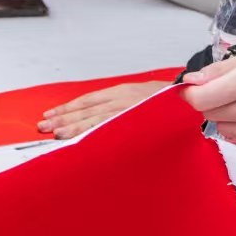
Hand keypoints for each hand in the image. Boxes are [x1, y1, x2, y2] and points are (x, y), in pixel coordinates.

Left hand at [38, 81, 166, 138]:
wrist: (192, 99)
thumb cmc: (163, 103)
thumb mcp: (137, 98)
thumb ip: (116, 106)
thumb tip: (91, 119)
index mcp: (120, 93)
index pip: (87, 101)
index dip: (67, 109)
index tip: (50, 115)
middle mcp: (122, 100)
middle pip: (87, 111)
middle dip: (64, 119)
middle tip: (44, 127)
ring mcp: (130, 111)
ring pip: (97, 120)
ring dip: (75, 128)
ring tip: (57, 134)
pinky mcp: (139, 122)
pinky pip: (115, 129)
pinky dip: (98, 135)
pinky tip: (84, 142)